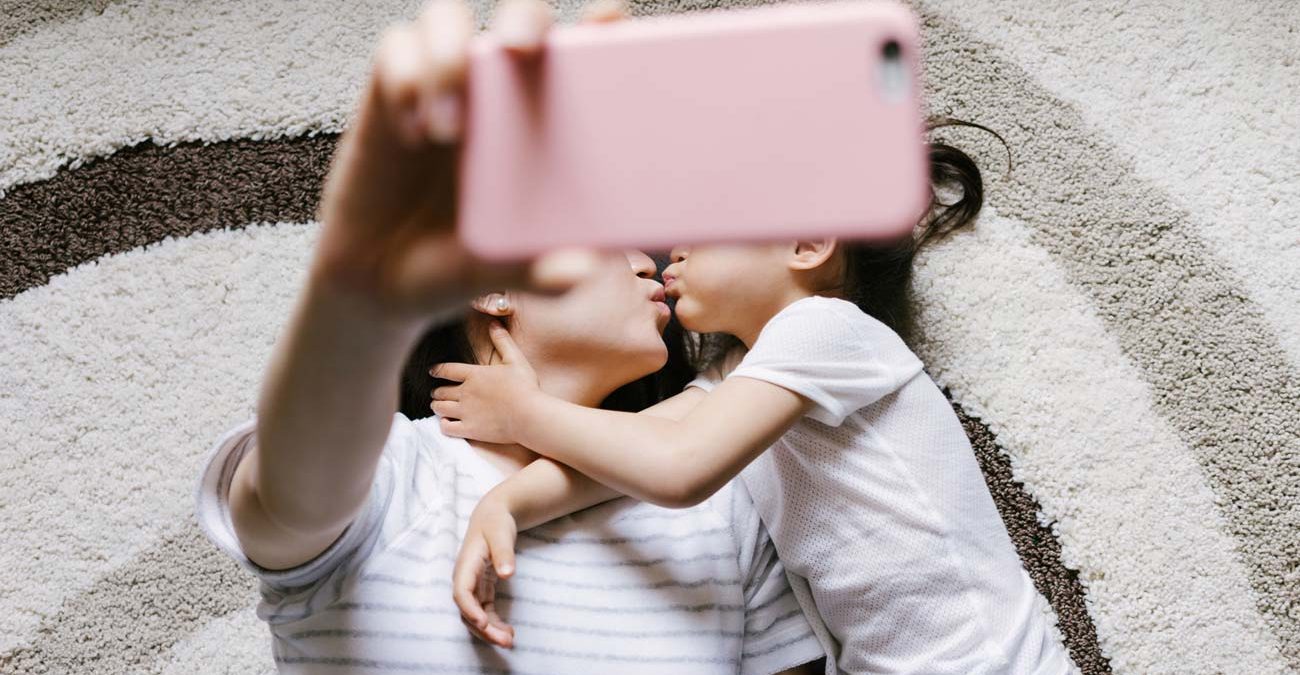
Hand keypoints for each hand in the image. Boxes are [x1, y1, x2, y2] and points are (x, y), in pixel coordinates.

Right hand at [310, 0, 607, 320]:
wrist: (381, 283)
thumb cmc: (460, 264)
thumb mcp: (502, 271)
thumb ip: (540, 271)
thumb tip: (580, 271)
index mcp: (547, 118)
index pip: (582, 52)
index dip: (600, 23)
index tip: (609, 20)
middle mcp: (499, 88)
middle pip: (520, 18)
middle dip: (524, 20)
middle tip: (522, 51)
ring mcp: (444, 83)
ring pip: (449, 19)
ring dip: (448, 57)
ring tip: (449, 129)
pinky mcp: (390, 91)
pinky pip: (396, 51)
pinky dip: (405, 79)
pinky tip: (413, 132)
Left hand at [430, 322, 541, 443]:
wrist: (530, 415)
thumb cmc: (525, 387)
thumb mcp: (516, 359)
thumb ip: (503, 341)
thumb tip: (494, 324)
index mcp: (474, 374)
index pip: (446, 369)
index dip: (436, 370)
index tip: (433, 371)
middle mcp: (465, 392)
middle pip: (440, 391)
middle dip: (437, 391)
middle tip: (438, 392)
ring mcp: (466, 412)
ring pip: (439, 408)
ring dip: (437, 406)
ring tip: (439, 406)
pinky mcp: (470, 429)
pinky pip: (447, 428)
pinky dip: (444, 425)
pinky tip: (448, 423)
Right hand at [452, 496, 519, 647]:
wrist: (493, 515)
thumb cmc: (495, 522)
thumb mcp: (501, 533)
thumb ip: (504, 552)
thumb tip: (506, 573)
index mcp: (466, 565)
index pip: (461, 592)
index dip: (469, 609)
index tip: (483, 622)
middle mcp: (464, 579)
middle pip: (468, 610)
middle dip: (484, 628)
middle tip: (505, 641)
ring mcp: (472, 585)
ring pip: (475, 615)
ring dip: (489, 630)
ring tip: (509, 641)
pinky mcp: (481, 589)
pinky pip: (484, 611)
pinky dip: (494, 623)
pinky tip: (508, 631)